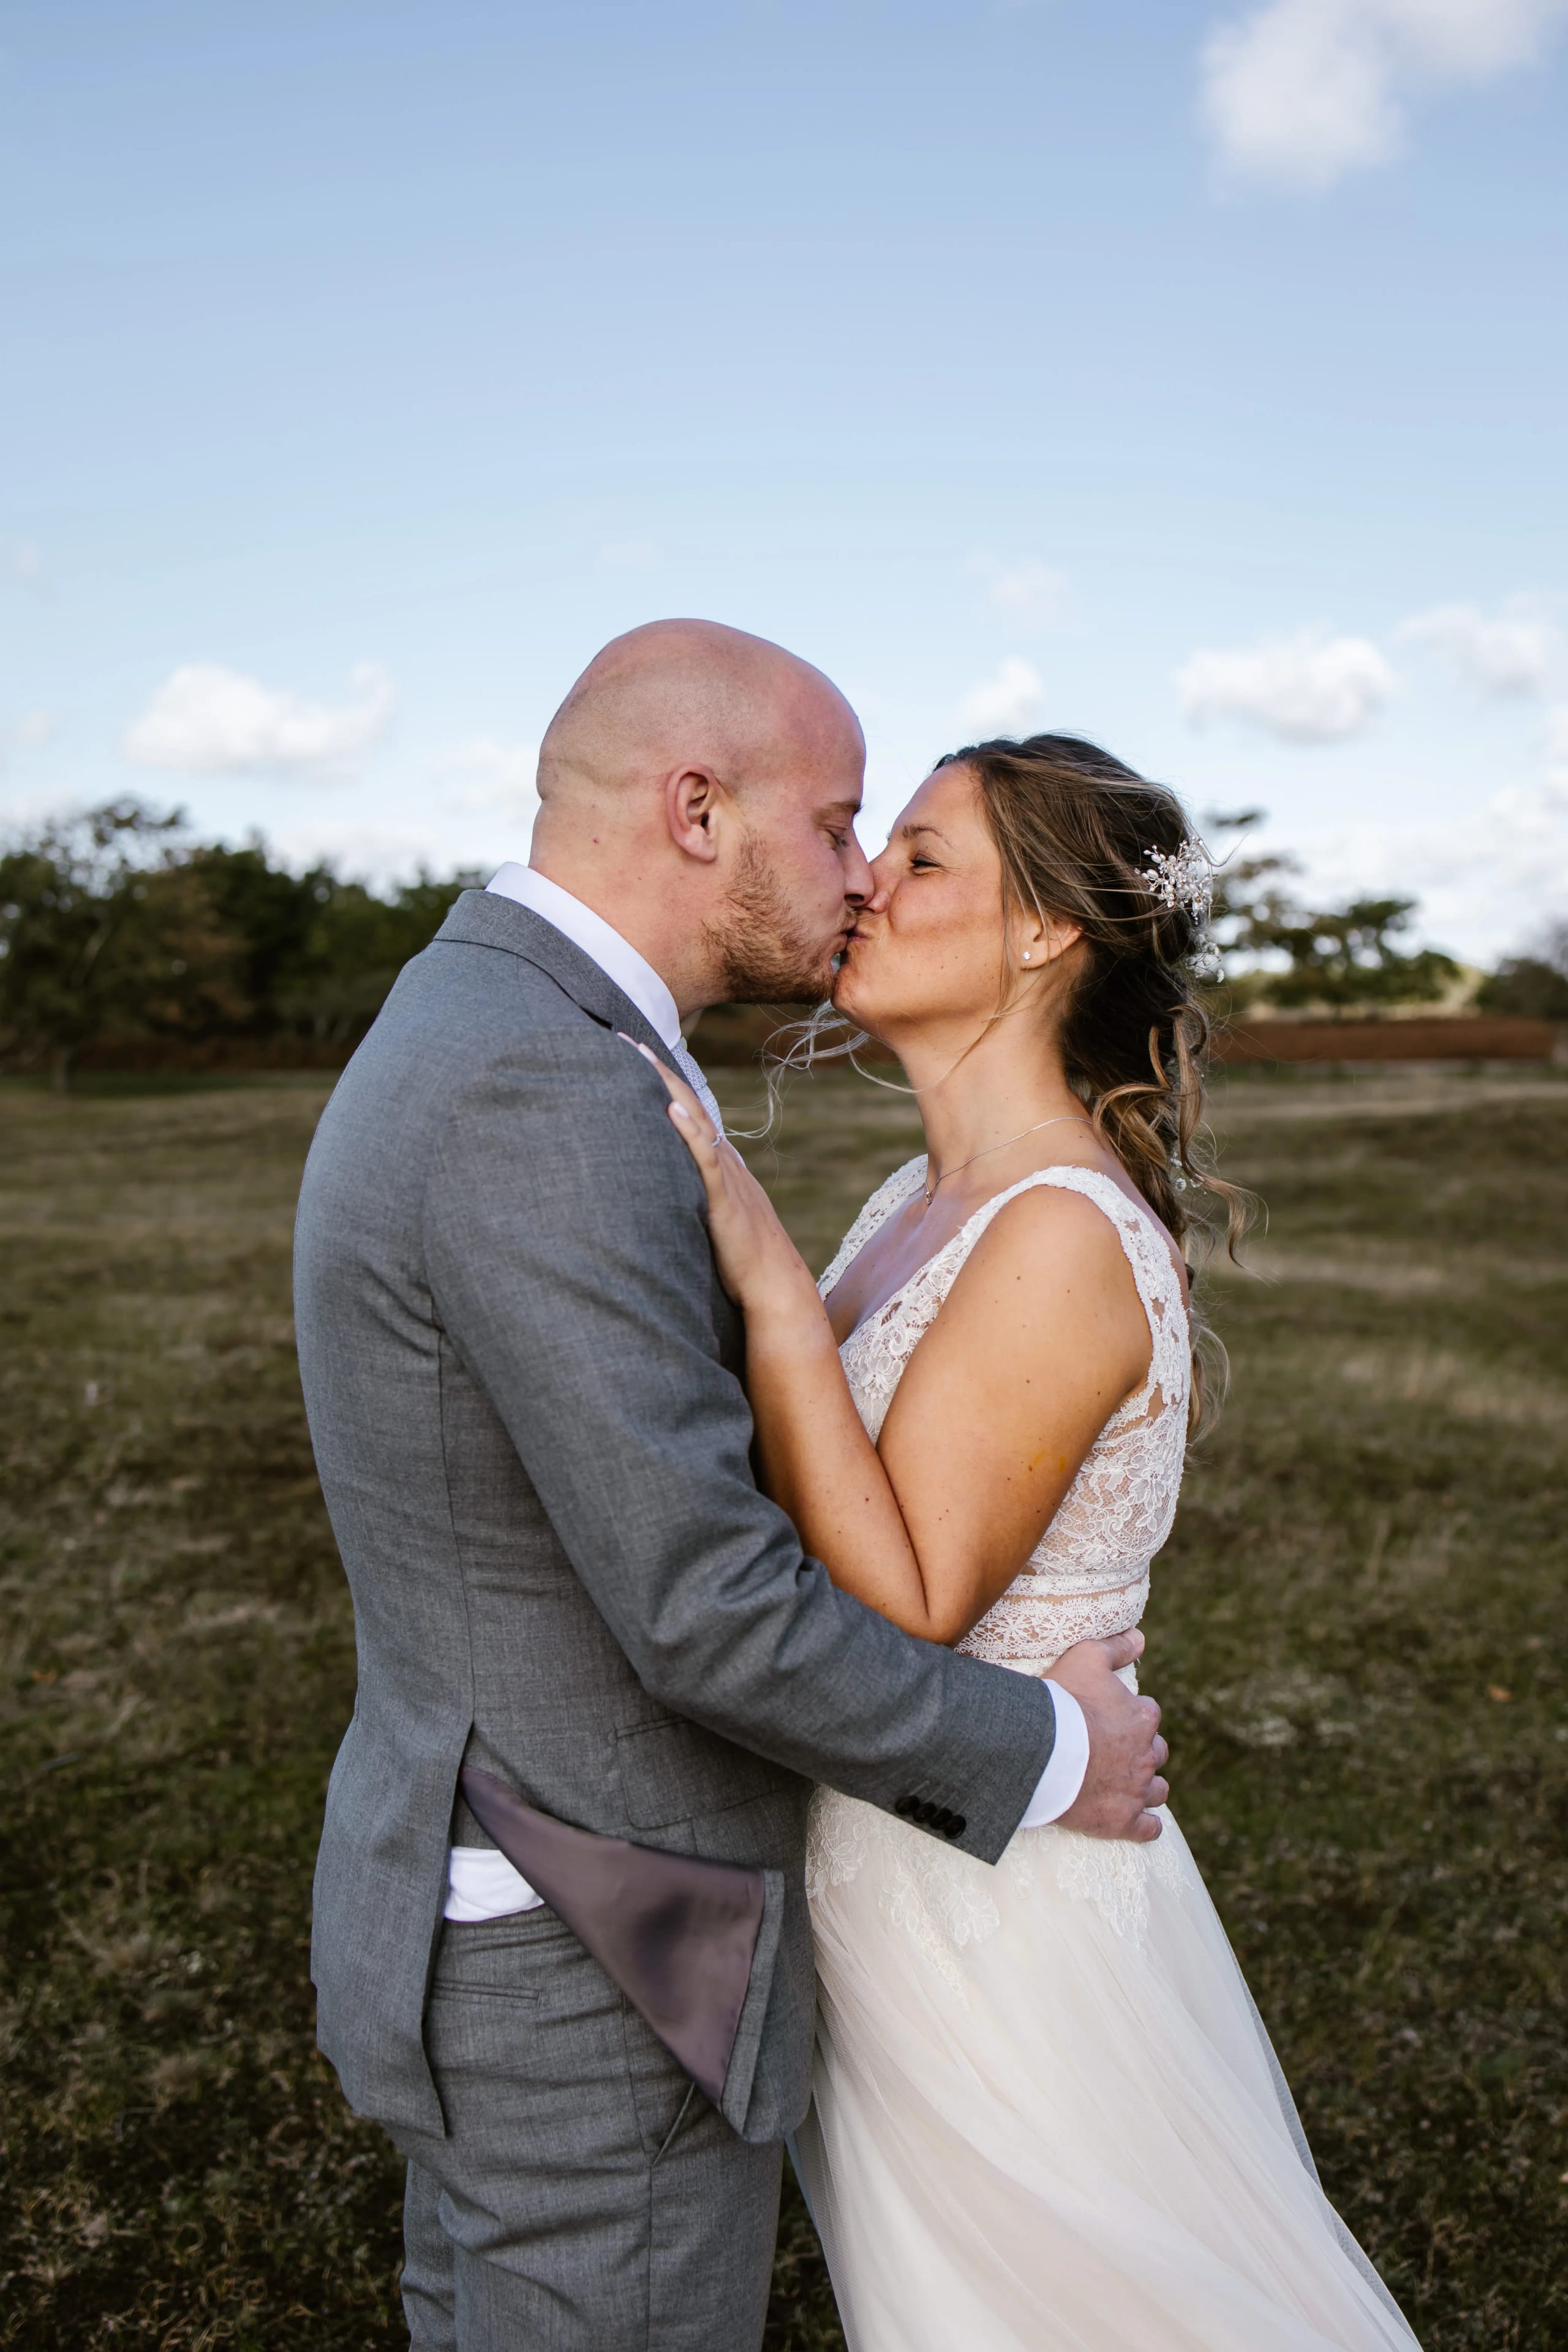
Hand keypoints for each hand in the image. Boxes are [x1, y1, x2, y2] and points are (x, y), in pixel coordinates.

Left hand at [622, 1039, 822, 1320]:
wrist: (775, 1287)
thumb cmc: (742, 1260)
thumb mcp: (714, 1217)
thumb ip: (694, 1197)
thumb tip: (668, 1187)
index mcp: (719, 1164)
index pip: (686, 1110)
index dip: (661, 1080)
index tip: (634, 1053)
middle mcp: (722, 1161)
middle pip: (685, 1103)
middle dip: (654, 1069)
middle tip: (623, 1037)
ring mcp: (725, 1178)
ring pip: (692, 1120)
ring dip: (664, 1086)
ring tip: (638, 1055)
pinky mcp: (724, 1201)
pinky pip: (705, 1160)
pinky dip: (689, 1132)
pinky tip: (671, 1109)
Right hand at [1050, 1629, 1169, 1843]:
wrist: (1042, 1751)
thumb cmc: (1062, 1701)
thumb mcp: (1085, 1657)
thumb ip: (1116, 1646)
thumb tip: (1141, 1638)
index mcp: (1142, 1717)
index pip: (1148, 1715)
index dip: (1132, 1716)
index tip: (1112, 1718)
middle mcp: (1146, 1755)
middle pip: (1156, 1753)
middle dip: (1143, 1751)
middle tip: (1118, 1752)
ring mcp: (1136, 1791)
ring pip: (1157, 1791)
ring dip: (1149, 1787)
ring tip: (1132, 1786)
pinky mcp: (1123, 1822)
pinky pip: (1148, 1829)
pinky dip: (1146, 1826)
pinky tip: (1141, 1824)